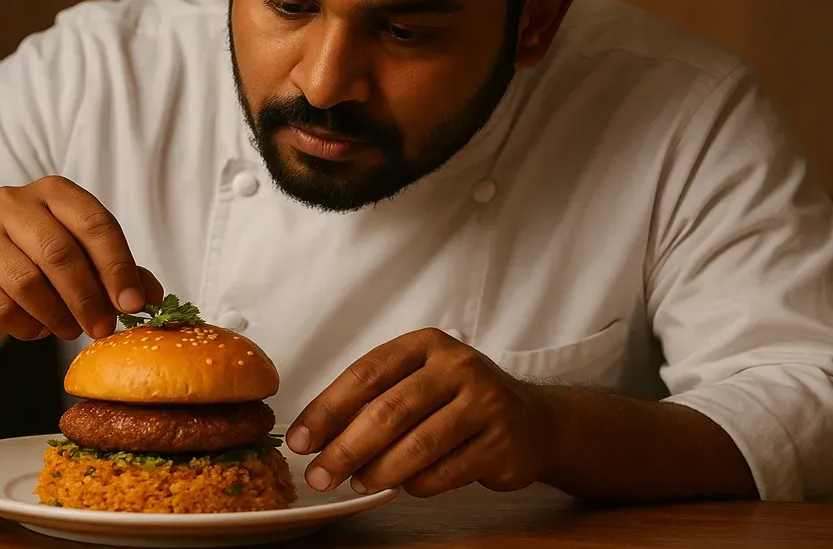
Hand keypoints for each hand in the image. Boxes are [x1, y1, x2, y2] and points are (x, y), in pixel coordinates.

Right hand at [0, 175, 162, 346]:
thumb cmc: (35, 267)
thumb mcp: (81, 262)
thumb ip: (117, 273)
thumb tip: (152, 296)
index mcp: (53, 192)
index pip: (94, 223)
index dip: (118, 267)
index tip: (133, 304)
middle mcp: (12, 202)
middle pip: (60, 253)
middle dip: (88, 298)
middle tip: (102, 328)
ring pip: (27, 282)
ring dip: (57, 316)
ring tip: (69, 330)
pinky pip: (0, 307)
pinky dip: (26, 327)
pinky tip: (35, 328)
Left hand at [286, 328, 548, 497]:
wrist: (532, 421)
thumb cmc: (458, 401)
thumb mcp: (419, 383)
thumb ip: (374, 402)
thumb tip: (315, 437)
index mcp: (426, 344)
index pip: (365, 374)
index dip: (326, 410)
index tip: (299, 440)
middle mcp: (458, 366)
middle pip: (389, 411)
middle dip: (345, 448)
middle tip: (319, 475)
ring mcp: (485, 403)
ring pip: (418, 445)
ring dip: (379, 471)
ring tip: (357, 483)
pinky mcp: (502, 442)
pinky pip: (446, 472)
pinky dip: (416, 485)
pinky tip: (404, 487)